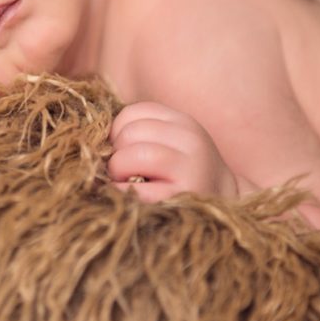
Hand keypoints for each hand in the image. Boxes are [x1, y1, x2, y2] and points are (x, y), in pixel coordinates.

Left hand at [108, 101, 238, 201]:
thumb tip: (95, 137)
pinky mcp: (180, 197)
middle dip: (116, 153)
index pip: (134, 112)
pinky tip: (129, 197)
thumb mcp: (172, 143)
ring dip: (117, 171)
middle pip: (130, 133)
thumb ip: (141, 132)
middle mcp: (191, 140)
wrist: (223, 208)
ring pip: (133, 156)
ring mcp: (189, 168)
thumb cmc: (184, 174)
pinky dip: (122, 193)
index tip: (122, 150)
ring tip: (124, 182)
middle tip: (122, 171)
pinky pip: (136, 190)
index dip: (117, 131)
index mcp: (184, 123)